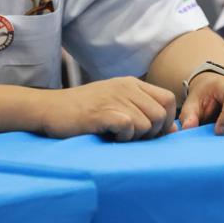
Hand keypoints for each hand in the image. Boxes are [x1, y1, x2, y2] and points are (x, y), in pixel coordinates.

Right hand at [35, 76, 176, 141]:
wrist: (51, 109)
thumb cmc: (85, 111)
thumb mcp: (117, 104)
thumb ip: (144, 112)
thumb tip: (173, 129)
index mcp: (132, 84)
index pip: (168, 99)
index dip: (167, 120)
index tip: (152, 134)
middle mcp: (126, 88)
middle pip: (161, 114)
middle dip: (153, 133)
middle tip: (133, 138)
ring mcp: (114, 98)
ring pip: (147, 123)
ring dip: (136, 137)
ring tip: (118, 137)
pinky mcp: (101, 112)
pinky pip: (128, 126)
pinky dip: (123, 137)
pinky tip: (110, 137)